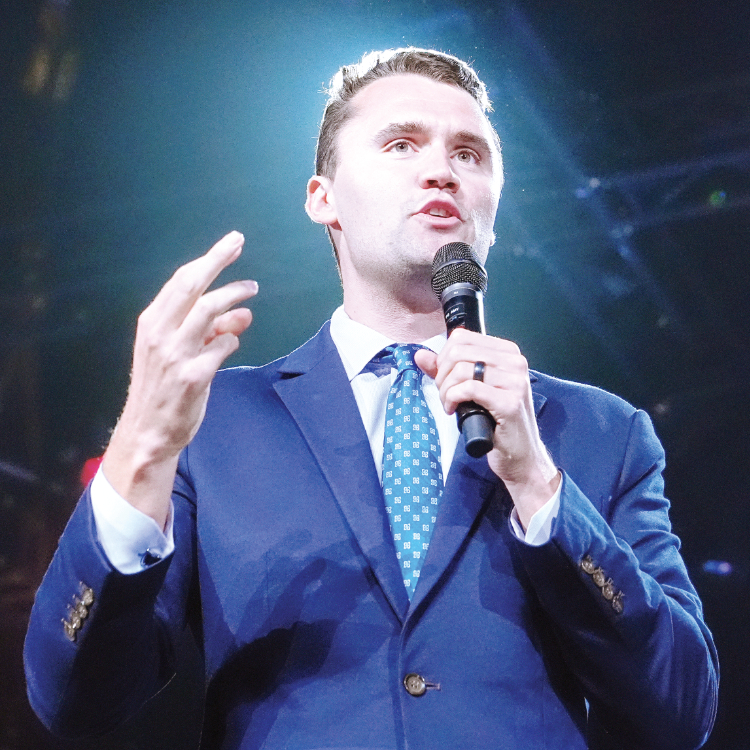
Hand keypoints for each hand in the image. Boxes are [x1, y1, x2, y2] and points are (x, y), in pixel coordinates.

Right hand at [102, 231, 256, 526]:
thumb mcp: (179, 353)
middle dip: (218, 260)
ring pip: (209, 311)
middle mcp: (160, 333)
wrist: (149, 431)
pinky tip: (233, 341)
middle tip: (238, 243)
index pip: (181, 281)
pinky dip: (232, 339)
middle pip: (193, 286)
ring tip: (251, 289)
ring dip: (233, 296)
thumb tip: (242, 312)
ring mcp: (175, 354)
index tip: (231, 243)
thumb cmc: (164, 387)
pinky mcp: (193, 376)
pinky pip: (222, 346)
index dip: (208, 259)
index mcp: (152, 323)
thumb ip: (209, 331)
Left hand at [415, 328, 559, 528]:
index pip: (461, 337)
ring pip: (461, 370)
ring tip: (449, 404)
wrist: (520, 455)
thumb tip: (421, 356)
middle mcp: (515, 362)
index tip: (443, 378)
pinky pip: (469, 389)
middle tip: (444, 394)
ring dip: (446, 390)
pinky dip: (452, 399)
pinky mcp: (510, 402)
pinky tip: (453, 410)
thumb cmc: (496, 422)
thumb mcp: (471, 390)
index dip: (443, 357)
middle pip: (459, 352)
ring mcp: (515, 381)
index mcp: (507, 353)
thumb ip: (446, 371)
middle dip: (442, 374)